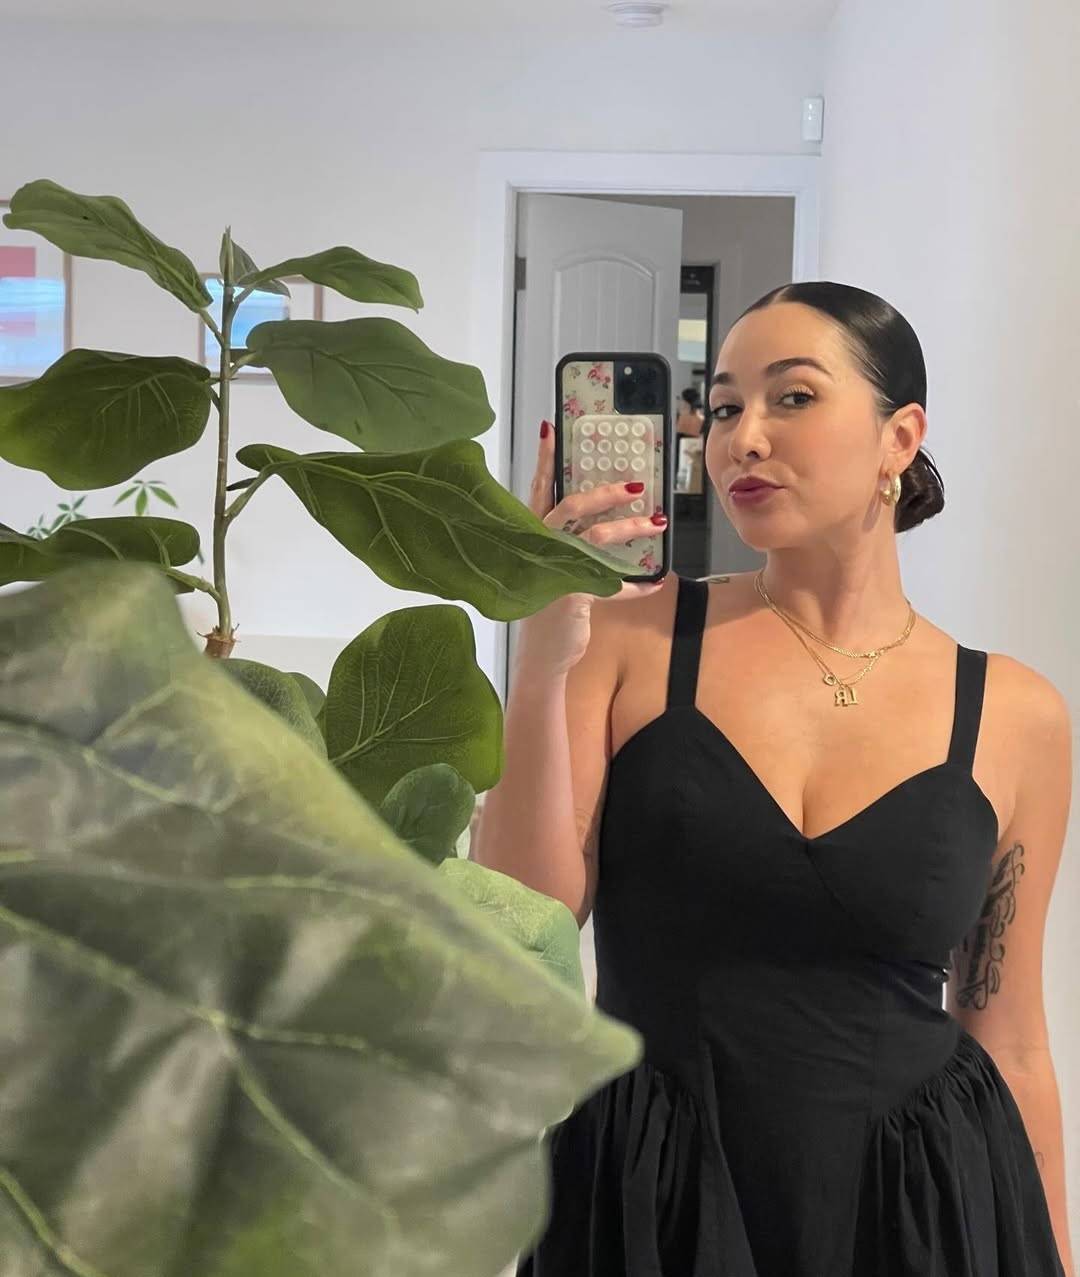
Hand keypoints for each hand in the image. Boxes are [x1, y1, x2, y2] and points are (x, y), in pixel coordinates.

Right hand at [517, 418, 666, 675]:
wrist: (544, 655)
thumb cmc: (550, 606)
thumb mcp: (555, 568)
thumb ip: (570, 543)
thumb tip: (603, 520)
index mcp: (532, 534)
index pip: (538, 491)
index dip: (545, 461)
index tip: (551, 428)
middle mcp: (539, 547)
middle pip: (572, 508)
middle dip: (606, 494)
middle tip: (638, 485)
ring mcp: (553, 570)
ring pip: (596, 538)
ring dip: (632, 528)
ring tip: (659, 523)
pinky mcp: (571, 595)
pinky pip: (612, 583)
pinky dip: (636, 584)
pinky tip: (655, 583)